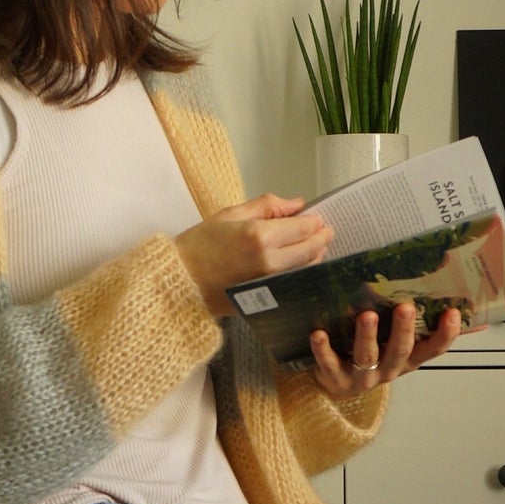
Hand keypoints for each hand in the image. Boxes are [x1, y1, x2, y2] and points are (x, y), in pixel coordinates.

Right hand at [175, 194, 334, 319]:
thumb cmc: (199, 246)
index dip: (315, 221)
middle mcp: (270, 261)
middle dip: (322, 237)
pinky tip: (300, 264)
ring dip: (316, 255)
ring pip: (307, 269)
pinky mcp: (267, 298)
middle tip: (324, 231)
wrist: (180, 281)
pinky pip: (295, 283)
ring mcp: (271, 284)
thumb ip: (267, 206)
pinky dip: (303, 272)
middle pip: (312, 249)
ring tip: (313, 245)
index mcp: (260, 236)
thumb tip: (297, 204)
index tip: (317, 218)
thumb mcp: (230, 215)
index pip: (304, 227)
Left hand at [309, 300, 460, 396]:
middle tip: (406, 307)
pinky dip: (323, 349)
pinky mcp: (334, 378)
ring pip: (366, 356)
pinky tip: (318, 333)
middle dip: (404, 330)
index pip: (432, 349)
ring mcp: (361, 376)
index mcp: (407, 360)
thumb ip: (420, 327)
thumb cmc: (372, 356)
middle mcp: (387, 370)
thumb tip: (461, 309)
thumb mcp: (397, 345)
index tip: (453, 313)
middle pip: (399, 351)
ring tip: (367, 315)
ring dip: (367, 335)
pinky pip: (328, 362)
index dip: (445, 334)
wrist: (336, 386)